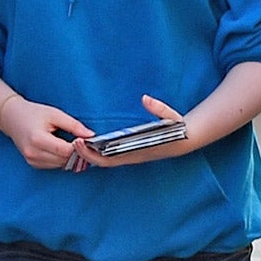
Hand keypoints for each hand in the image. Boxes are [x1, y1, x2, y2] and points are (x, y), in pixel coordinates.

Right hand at [0, 95, 90, 170]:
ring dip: (69, 157)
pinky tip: (60, 148)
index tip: (86, 140)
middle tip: (82, 142)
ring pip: (61, 165)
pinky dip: (61, 159)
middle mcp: (33, 153)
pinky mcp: (33, 164)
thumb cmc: (34, 113)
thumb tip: (92, 136)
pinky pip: (54, 165)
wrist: (12, 118)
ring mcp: (32, 160)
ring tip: (70, 143)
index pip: (66, 150)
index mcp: (38, 139)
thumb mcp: (55, 114)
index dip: (79, 147)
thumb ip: (74, 125)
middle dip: (76, 152)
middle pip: (65, 159)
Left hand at [70, 95, 187, 169]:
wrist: (188, 139)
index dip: (93, 154)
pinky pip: (112, 157)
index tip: (81, 143)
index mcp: (138, 152)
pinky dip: (100, 152)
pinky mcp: (133, 154)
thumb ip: (159, 108)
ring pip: (106, 160)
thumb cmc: (178, 129)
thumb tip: (145, 99)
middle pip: (103, 162)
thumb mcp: (171, 117)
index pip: (109, 159)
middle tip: (73, 141)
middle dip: (86, 154)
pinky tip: (92, 143)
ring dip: (91, 154)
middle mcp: (133, 157)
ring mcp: (132, 157)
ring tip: (78, 142)